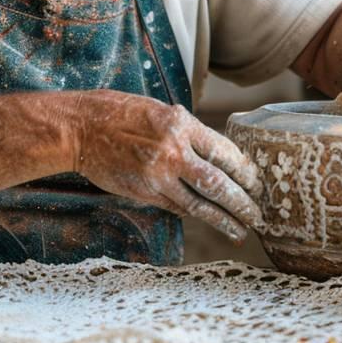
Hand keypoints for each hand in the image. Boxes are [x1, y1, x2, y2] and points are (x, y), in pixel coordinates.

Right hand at [70, 91, 264, 242]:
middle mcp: (172, 151)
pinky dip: (195, 213)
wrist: (82, 128)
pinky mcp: (144, 193)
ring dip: (224, 220)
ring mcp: (157, 175)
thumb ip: (190, 133)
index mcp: (181, 125)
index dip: (245, 172)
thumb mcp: (163, 112)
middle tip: (258, 215)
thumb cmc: (122, 113)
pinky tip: (208, 219)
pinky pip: (177, 207)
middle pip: (218, 184)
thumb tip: (219, 157)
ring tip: (241, 230)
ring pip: (200, 205)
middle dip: (242, 203)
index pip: (224, 152)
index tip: (257, 183)